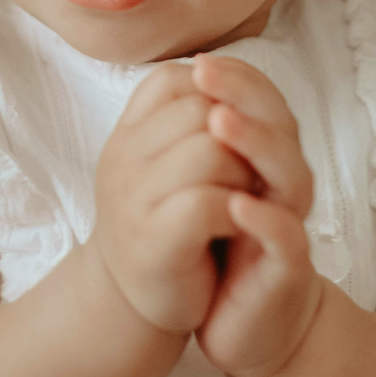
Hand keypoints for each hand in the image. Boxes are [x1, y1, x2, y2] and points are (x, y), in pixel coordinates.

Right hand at [91, 62, 255, 332]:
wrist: (127, 307)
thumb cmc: (161, 228)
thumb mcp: (163, 164)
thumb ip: (184, 121)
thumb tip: (219, 69)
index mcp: (126, 133)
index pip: (174, 79)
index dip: (219, 92)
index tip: (238, 126)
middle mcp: (123, 158)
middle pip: (201, 109)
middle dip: (242, 132)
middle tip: (253, 167)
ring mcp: (134, 198)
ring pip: (210, 150)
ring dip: (245, 171)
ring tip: (249, 194)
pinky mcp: (155, 241)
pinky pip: (208, 203)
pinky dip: (239, 208)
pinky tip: (243, 221)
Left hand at [190, 53, 321, 376]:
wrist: (238, 327)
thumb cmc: (219, 251)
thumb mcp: (198, 188)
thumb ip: (195, 141)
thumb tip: (174, 82)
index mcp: (262, 161)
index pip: (262, 103)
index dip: (237, 79)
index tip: (198, 62)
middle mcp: (281, 186)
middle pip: (281, 125)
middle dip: (245, 94)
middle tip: (206, 73)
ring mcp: (287, 226)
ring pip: (291, 174)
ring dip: (257, 144)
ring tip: (221, 123)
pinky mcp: (286, 271)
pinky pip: (285, 238)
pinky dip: (265, 219)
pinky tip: (237, 203)